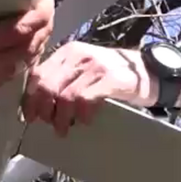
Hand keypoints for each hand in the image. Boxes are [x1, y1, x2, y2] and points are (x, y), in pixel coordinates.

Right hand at [0, 0, 54, 114]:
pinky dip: (27, 60)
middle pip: (28, 47)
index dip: (37, 19)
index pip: (16, 33)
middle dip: (44, 29)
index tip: (46, 2)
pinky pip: (16, 74)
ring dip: (39, 45)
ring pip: (25, 62)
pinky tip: (29, 50)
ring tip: (44, 27)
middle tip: (49, 11)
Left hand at [21, 42, 157, 135]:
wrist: (150, 72)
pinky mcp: (110, 78)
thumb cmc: (112, 76)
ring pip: (64, 95)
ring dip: (61, 117)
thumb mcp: (84, 70)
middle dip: (43, 109)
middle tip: (48, 124)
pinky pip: (84, 99)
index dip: (30, 97)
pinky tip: (85, 120)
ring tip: (64, 128)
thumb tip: (39, 103)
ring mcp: (94, 66)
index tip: (30, 115)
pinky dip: (81, 114)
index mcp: (68, 52)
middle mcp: (78, 55)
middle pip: (47, 84)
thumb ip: (63, 78)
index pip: (39, 73)